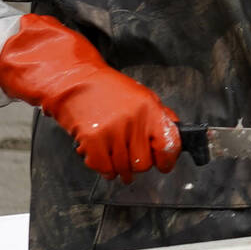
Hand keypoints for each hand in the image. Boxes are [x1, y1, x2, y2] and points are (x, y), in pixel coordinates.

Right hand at [0, 14, 180, 182]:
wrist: (75, 80)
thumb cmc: (108, 89)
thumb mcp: (142, 95)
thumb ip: (160, 116)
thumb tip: (175, 136)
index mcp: (149, 109)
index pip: (168, 144)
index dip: (168, 160)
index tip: (165, 165)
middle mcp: (133, 120)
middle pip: (144, 163)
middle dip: (139, 165)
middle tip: (133, 160)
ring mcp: (112, 130)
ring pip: (123, 168)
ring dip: (120, 169)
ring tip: (116, 160)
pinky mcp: (92, 139)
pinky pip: (103, 167)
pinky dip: (104, 169)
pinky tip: (103, 160)